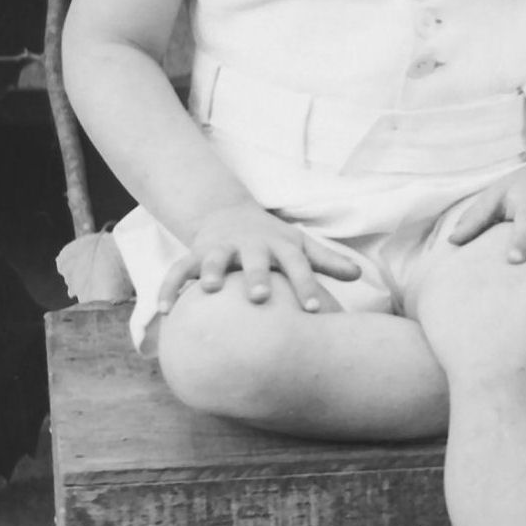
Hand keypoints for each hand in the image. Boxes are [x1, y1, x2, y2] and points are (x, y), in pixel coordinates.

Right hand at [155, 204, 360, 313]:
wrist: (229, 215)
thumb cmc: (273, 240)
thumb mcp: (299, 245)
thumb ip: (326, 261)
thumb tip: (359, 275)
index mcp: (279, 245)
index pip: (297, 264)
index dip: (305, 285)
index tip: (314, 310)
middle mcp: (250, 245)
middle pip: (255, 259)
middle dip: (257, 275)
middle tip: (260, 297)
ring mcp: (221, 248)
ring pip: (214, 259)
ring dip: (213, 272)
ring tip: (212, 289)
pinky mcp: (195, 254)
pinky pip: (179, 270)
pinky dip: (170, 287)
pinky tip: (165, 311)